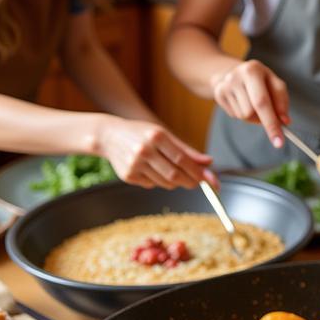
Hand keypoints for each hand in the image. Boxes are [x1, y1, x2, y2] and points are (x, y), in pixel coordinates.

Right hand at [100, 118, 214, 189]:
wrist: (109, 136)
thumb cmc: (142, 133)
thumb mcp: (164, 135)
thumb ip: (187, 150)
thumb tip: (208, 162)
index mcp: (156, 136)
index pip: (182, 159)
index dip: (198, 172)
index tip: (210, 180)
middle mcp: (144, 150)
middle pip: (174, 175)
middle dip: (190, 182)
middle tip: (197, 183)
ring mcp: (134, 164)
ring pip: (165, 183)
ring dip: (175, 182)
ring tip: (172, 172)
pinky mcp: (128, 176)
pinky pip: (151, 185)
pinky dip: (158, 181)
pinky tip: (151, 170)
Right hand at [211, 59, 289, 146]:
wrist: (234, 71)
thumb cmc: (260, 80)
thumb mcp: (274, 84)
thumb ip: (281, 101)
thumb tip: (284, 121)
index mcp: (252, 70)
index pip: (262, 102)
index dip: (271, 123)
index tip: (279, 142)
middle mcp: (236, 76)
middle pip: (251, 112)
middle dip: (265, 123)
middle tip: (276, 134)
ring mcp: (225, 86)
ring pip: (244, 116)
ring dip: (254, 116)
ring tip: (254, 104)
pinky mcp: (218, 94)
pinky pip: (236, 116)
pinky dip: (244, 114)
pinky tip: (244, 102)